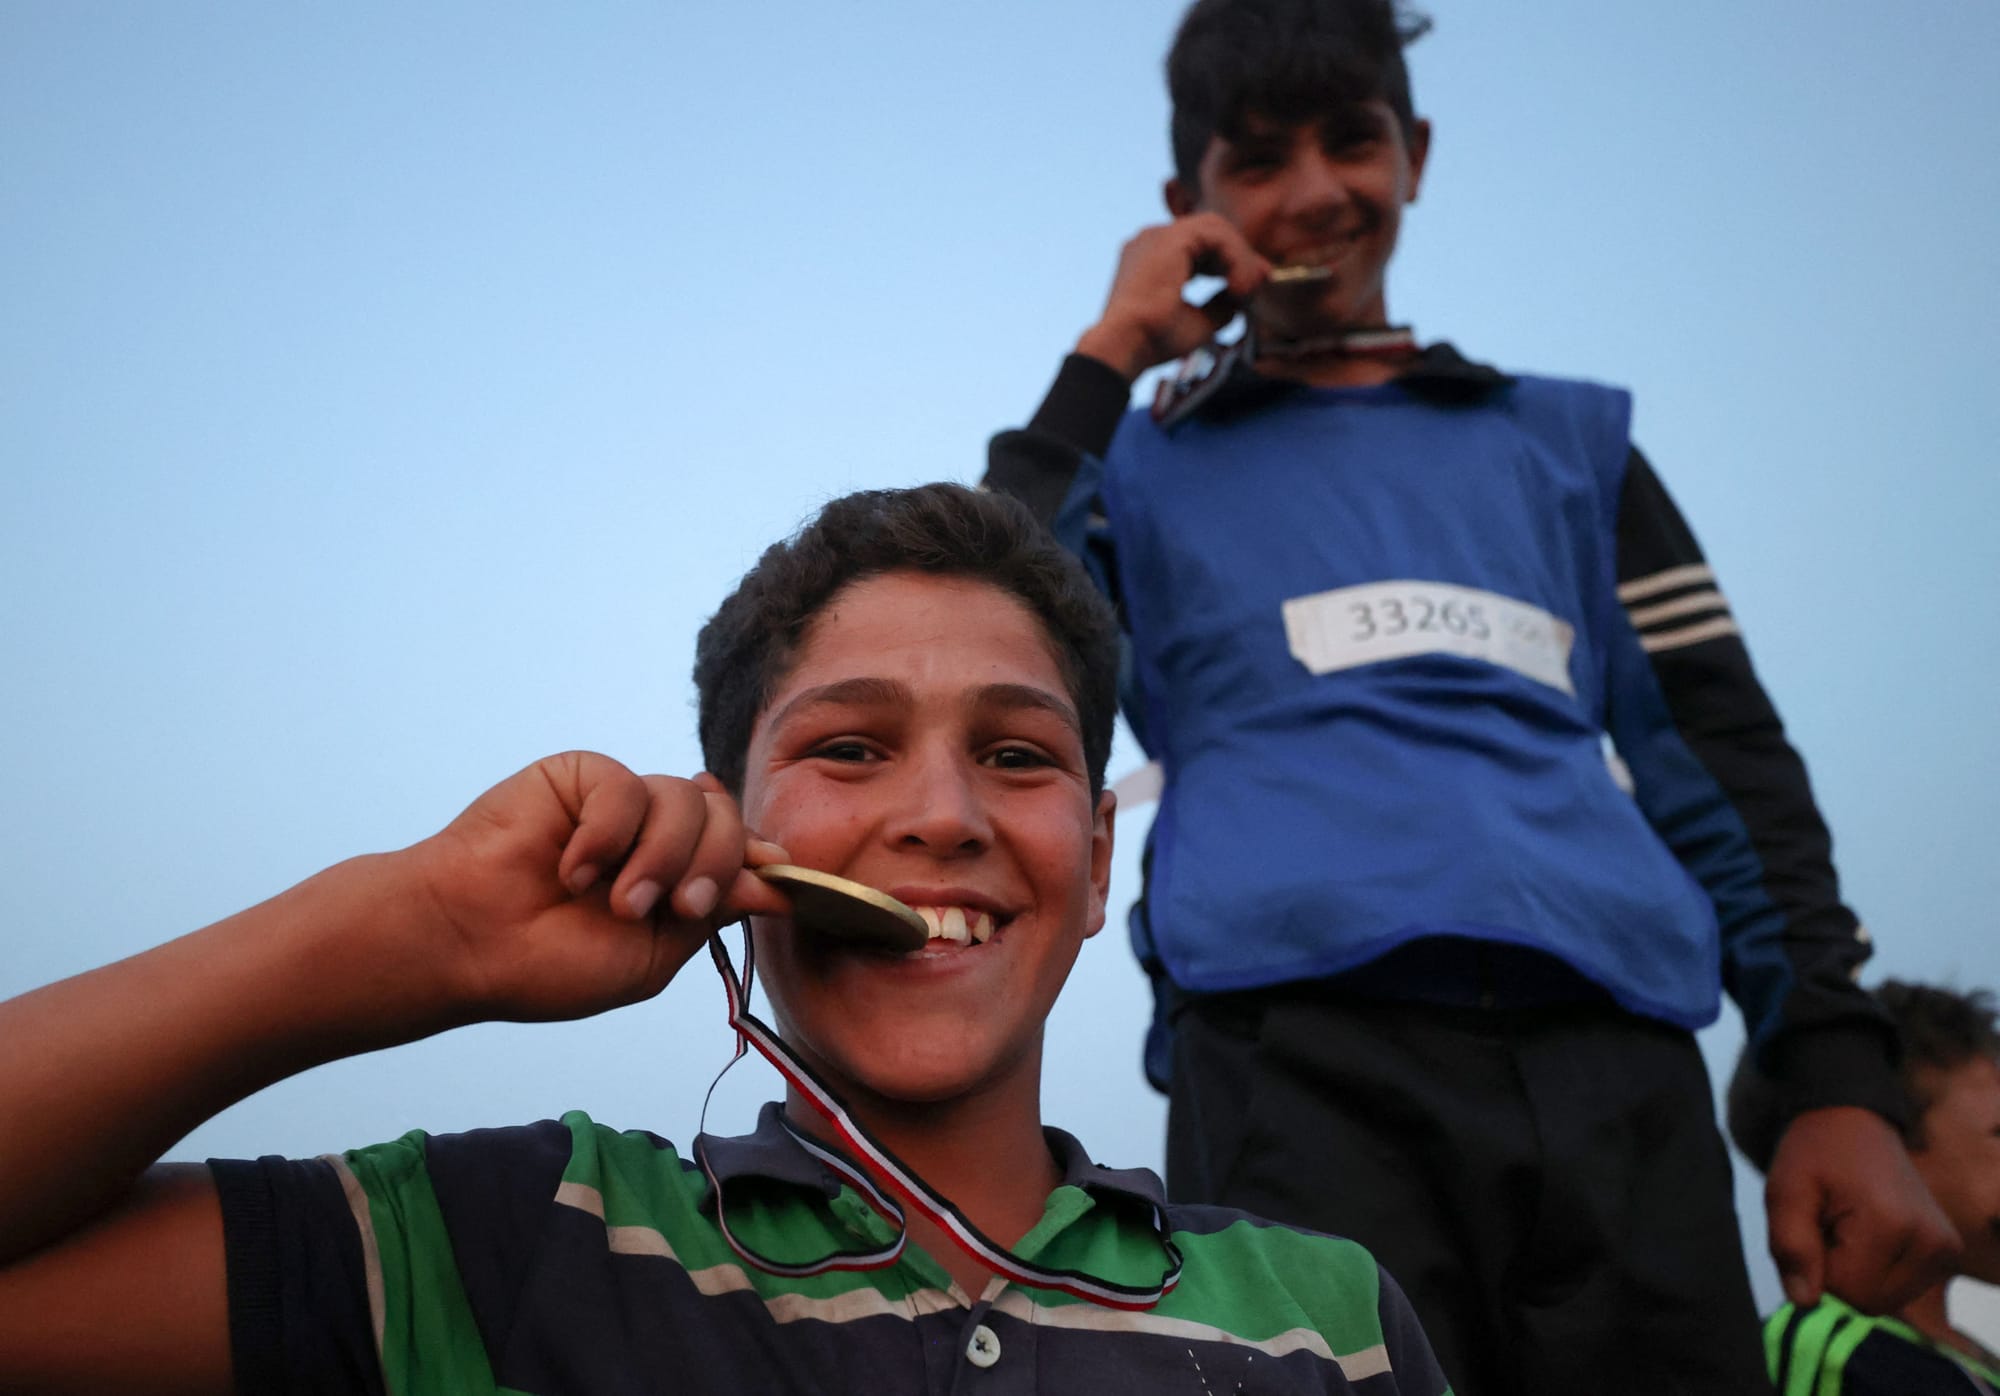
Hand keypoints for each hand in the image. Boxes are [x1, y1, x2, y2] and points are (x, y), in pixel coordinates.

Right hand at [408, 754, 792, 1023]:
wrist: (469, 944)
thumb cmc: (551, 963)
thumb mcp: (653, 955)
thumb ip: (714, 912)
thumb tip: (782, 881)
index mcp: (678, 878)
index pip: (745, 851)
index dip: (762, 862)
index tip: (771, 885)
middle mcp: (657, 836)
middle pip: (727, 820)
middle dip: (712, 865)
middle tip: (673, 908)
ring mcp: (621, 804)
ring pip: (686, 799)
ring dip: (659, 857)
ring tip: (615, 900)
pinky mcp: (582, 776)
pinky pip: (627, 786)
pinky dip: (606, 835)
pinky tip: (572, 869)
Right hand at [1073, 212, 1269, 379]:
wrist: (1126, 346)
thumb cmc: (1153, 341)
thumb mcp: (1197, 322)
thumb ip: (1219, 304)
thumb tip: (1242, 296)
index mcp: (1152, 258)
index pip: (1199, 245)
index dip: (1229, 260)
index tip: (1251, 284)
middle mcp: (1152, 241)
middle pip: (1210, 230)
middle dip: (1240, 254)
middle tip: (1262, 278)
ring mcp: (1158, 235)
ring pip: (1216, 228)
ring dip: (1239, 257)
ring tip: (1245, 291)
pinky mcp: (1171, 238)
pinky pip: (1217, 235)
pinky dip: (1235, 258)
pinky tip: (1237, 287)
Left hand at [1765, 1105, 1960, 1312]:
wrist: (1852, 1122)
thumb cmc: (1814, 1154)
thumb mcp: (1785, 1192)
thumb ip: (1790, 1246)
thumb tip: (1804, 1302)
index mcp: (1892, 1224)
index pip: (1847, 1291)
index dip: (1817, 1267)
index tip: (1814, 1226)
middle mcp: (1931, 1242)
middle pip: (1870, 1302)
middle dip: (1838, 1273)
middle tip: (1829, 1225)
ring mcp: (1945, 1250)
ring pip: (1886, 1300)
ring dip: (1856, 1273)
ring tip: (1847, 1227)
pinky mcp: (1947, 1253)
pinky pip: (1902, 1289)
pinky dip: (1877, 1271)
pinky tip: (1868, 1236)